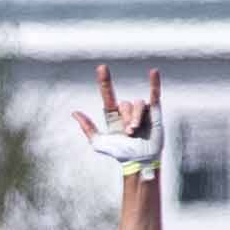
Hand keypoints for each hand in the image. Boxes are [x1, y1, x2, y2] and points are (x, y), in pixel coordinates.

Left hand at [72, 59, 162, 177]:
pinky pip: (154, 94)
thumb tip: (74, 113)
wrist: (139, 161)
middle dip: (126, 119)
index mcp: (113, 115)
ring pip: (137, 104)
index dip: (104, 81)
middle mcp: (126, 111)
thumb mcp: (98, 142)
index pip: (108, 94)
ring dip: (136, 118)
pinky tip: (153, 72)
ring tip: (136, 131)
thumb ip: (87, 128)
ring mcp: (140, 111)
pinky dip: (154, 83)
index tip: (101, 67)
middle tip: (129, 133)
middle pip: (125, 104)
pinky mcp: (154, 112)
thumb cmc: (120, 153)